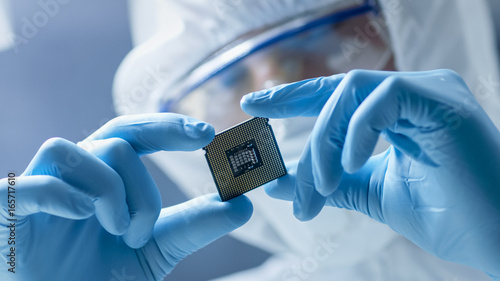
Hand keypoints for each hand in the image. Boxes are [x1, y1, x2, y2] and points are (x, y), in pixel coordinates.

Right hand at [0, 113, 252, 280]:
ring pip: (74, 151)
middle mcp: (73, 175)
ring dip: (108, 191)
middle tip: (148, 228)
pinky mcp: (7, 215)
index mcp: (104, 176)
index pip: (135, 132)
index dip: (168, 125)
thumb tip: (243, 203)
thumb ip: (194, 225)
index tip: (206, 134)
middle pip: (115, 140)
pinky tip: (82, 217)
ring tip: (118, 232)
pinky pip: (28, 185)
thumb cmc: (100, 275)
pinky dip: (62, 195)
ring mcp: (37, 190)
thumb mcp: (156, 248)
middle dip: (143, 184)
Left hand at [241, 70, 499, 278]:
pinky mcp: (443, 102)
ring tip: (319, 185)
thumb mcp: (370, 194)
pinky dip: (357, 131)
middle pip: (337, 92)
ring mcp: (429, 92)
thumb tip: (277, 182)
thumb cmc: (445, 215)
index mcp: (397, 111)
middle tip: (272, 161)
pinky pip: (382, 99)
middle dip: (298, 120)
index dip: (293, 97)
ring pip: (353, 92)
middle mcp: (412, 93)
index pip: (336, 95)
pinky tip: (349, 165)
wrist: (497, 240)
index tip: (254, 106)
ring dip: (325, 140)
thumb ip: (328, 183)